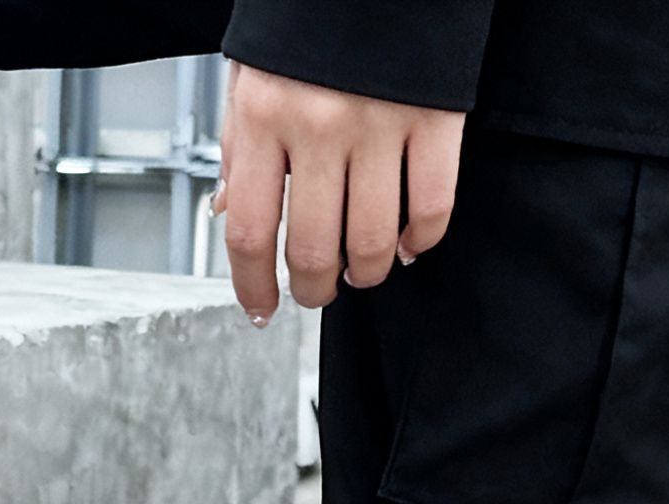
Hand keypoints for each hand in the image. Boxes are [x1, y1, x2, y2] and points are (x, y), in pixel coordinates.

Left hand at [213, 63, 464, 323]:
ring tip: (361, 272)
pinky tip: (408, 244)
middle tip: (316, 291)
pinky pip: (432, 208)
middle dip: (313, 289)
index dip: (253, 286)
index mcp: (263, 114)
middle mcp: (318, 125)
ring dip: (366, 274)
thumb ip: (240, 145)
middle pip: (312, 250)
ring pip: (373, 242)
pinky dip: (420, 241)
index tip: (261, 309)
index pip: (250, 232)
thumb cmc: (307, 18)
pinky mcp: (436, 117)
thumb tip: (231, 214)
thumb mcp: (254, 73)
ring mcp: (381, 123)